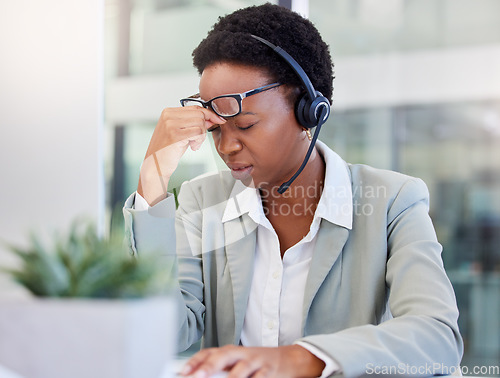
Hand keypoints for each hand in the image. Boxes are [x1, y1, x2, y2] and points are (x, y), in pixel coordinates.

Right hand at [138, 106, 225, 205]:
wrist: (155, 165)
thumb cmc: (168, 150)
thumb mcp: (181, 132)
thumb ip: (194, 123)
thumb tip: (212, 118)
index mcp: (168, 112)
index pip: (195, 107)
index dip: (209, 114)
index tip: (218, 120)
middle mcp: (168, 115)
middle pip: (199, 114)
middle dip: (204, 128)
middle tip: (197, 140)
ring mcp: (171, 124)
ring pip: (200, 123)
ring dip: (201, 136)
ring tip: (193, 144)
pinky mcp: (175, 135)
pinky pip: (198, 132)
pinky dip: (199, 141)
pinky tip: (192, 147)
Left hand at [180, 344, 324, 377]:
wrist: (289, 360)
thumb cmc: (257, 363)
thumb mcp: (238, 363)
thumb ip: (220, 368)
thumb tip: (195, 375)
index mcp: (231, 351)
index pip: (210, 352)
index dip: (196, 361)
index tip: (183, 372)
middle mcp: (242, 354)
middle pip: (224, 355)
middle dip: (209, 366)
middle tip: (197, 376)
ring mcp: (256, 361)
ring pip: (242, 368)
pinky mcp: (270, 371)